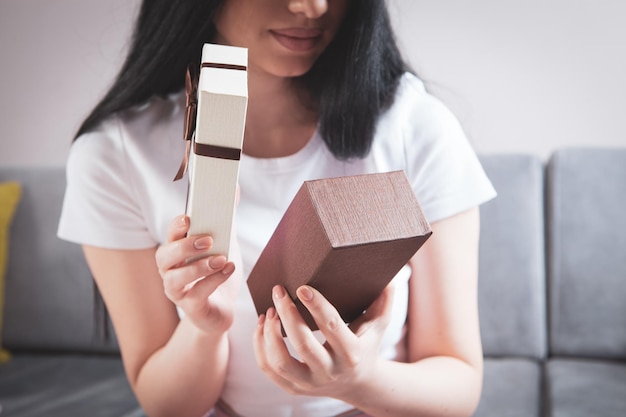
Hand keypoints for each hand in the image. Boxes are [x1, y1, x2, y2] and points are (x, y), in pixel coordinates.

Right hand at [155, 215, 241, 335]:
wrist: (223, 309)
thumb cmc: (218, 272)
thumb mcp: (225, 243)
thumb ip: (227, 218)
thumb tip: (235, 188)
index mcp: (176, 252)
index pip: (169, 236)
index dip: (176, 227)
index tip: (189, 218)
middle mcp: (170, 271)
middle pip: (163, 257)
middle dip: (183, 246)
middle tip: (207, 240)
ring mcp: (178, 291)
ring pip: (174, 279)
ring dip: (198, 267)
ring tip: (221, 259)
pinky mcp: (191, 308)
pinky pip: (196, 294)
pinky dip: (213, 281)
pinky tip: (228, 270)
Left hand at [253, 283, 394, 400]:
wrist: (359, 384)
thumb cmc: (366, 346)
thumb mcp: (377, 326)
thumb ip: (383, 301)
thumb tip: (390, 276)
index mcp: (351, 353)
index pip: (332, 326)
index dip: (316, 306)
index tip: (302, 286)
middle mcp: (330, 371)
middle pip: (303, 344)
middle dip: (287, 315)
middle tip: (279, 291)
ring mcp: (310, 383)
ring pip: (281, 362)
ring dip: (269, 334)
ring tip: (268, 311)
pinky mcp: (294, 388)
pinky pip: (268, 370)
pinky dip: (260, 347)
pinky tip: (262, 326)